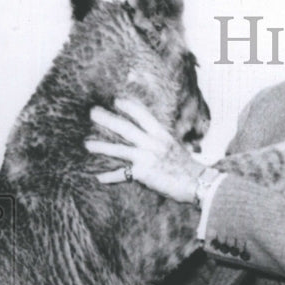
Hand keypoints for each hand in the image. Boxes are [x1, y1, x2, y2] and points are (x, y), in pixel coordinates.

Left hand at [85, 98, 203, 202]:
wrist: (196, 183)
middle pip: (125, 128)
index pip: (143, 115)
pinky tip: (99, 177)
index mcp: (161, 135)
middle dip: (107, 119)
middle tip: (93, 113)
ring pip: (118, 149)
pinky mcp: (143, 173)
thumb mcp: (176, 148)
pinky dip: (110, 177)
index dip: (129, 107)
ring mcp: (146, 157)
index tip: (117, 100)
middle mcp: (152, 143)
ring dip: (101, 146)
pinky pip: (122, 174)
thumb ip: (162, 143)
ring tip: (87, 144)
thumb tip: (151, 141)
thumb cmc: (188, 168)